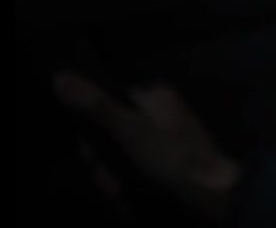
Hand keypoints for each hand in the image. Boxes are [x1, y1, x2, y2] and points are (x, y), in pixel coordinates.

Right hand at [53, 71, 243, 223]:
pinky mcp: (170, 160)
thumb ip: (96, 106)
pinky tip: (133, 198)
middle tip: (113, 183)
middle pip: (113, 136)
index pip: (106, 107)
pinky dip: (132, 185)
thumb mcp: (129, 131)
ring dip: (116, 178)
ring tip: (124, 193)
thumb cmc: (172, 157)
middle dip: (106, 164)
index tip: (93, 159)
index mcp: (154, 95)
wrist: (215, 192)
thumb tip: (60, 76)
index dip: (93, 137)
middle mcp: (161, 111)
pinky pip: (139, 169)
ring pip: (123, 156)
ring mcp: (166, 137)